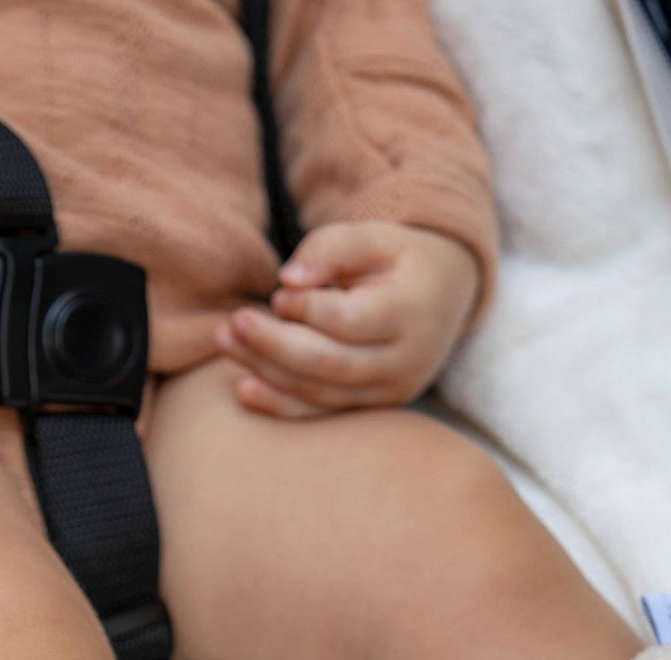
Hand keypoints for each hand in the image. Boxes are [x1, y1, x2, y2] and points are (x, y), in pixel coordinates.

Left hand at [215, 221, 480, 417]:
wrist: (445, 297)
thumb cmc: (400, 260)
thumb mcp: (374, 236)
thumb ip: (331, 246)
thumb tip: (288, 282)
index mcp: (408, 313)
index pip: (346, 320)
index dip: (305, 308)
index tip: (279, 292)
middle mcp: (404, 361)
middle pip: (329, 364)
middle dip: (273, 345)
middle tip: (232, 323)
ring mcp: (391, 391)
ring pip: (320, 391)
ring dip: (266, 370)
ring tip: (225, 342)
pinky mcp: (374, 407)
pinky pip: (322, 412)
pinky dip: (281, 405)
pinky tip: (245, 390)